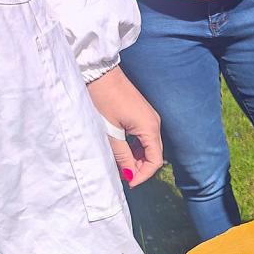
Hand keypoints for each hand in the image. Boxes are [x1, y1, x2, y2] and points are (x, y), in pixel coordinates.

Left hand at [87, 66, 162, 187]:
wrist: (98, 70)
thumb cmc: (102, 98)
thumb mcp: (110, 131)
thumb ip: (122, 156)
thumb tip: (130, 176)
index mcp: (149, 128)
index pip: (155, 161)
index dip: (143, 175)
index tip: (129, 184)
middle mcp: (154, 123)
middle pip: (154, 155)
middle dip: (140, 169)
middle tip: (123, 176)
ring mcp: (149, 117)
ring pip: (149, 147)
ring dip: (137, 159)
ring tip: (121, 165)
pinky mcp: (142, 114)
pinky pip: (144, 137)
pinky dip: (136, 148)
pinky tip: (123, 151)